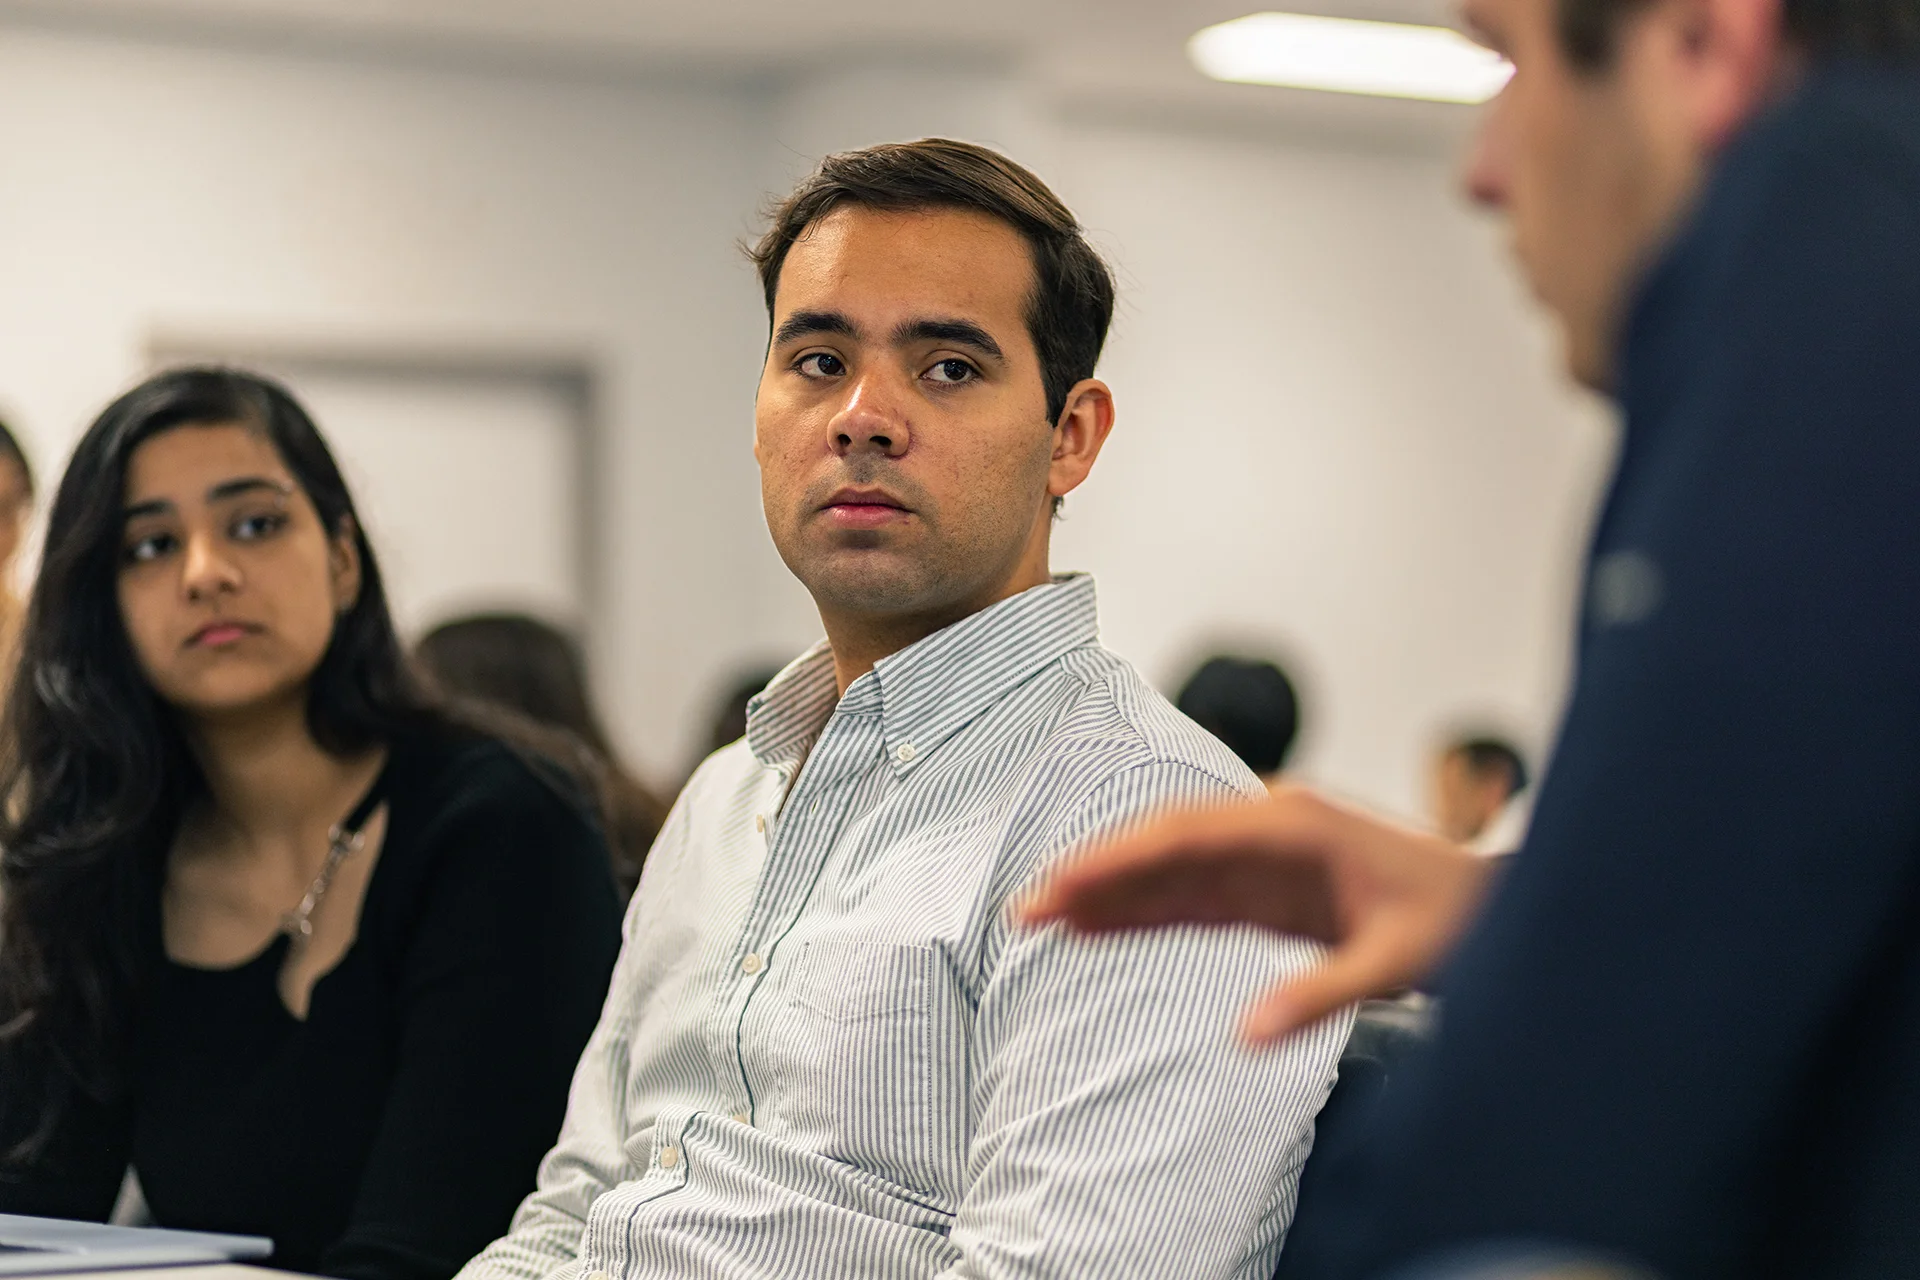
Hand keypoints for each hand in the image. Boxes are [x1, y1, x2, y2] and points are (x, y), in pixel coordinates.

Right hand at [1020, 785, 1494, 1045]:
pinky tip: (1099, 930)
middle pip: (1163, 846)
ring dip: (1109, 894)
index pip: (1186, 834)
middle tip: (1028, 909)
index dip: (1118, 858)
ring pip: (1168, 872)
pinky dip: (1145, 915)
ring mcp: (1264, 859)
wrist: (1496, 908)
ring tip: (1043, 920)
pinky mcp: (1266, 892)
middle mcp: (1269, 829)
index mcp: (1295, 824)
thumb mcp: (1397, 961)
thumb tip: (1247, 1035)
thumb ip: (1319, 994)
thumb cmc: (1458, 917)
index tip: (1064, 881)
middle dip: (1094, 874)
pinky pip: (1192, 900)